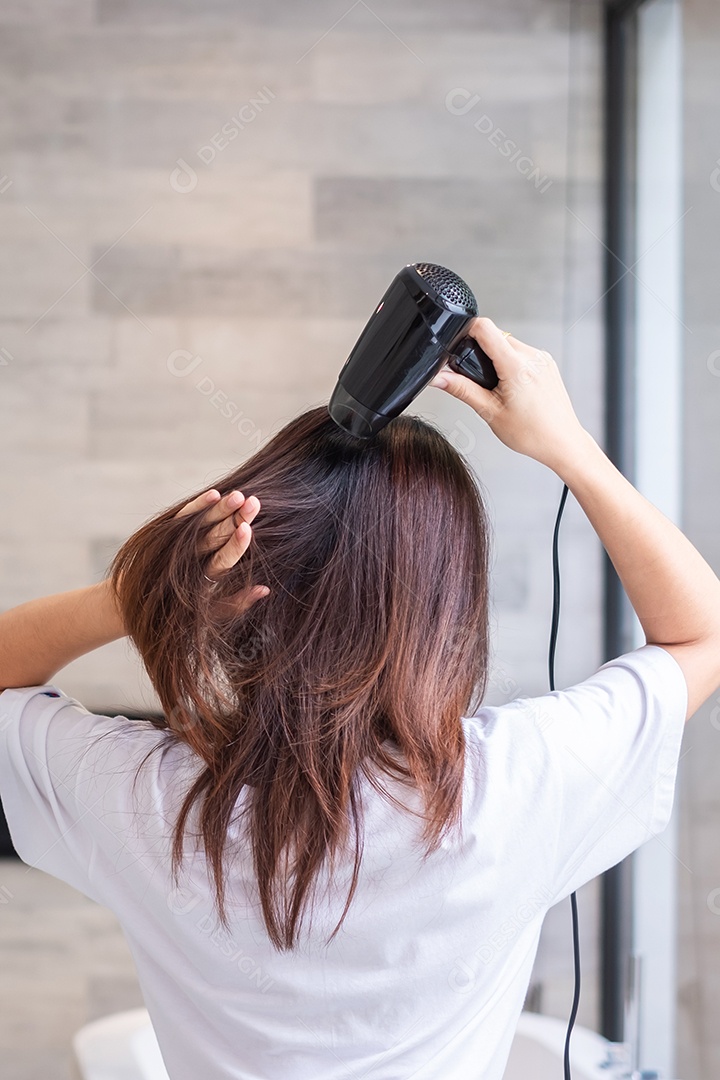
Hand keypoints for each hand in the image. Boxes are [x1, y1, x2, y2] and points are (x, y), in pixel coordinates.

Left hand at [174, 488, 269, 609]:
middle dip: (236, 519)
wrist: (139, 600)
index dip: (236, 545)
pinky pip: (183, 518)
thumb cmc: (186, 610)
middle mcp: (190, 561)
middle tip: (254, 502)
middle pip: (216, 537)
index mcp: (205, 581)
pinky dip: (198, 506)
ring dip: (221, 508)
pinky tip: (214, 494)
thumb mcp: (216, 612)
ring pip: (202, 524)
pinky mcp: (168, 533)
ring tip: (239, 495)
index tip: (248, 530)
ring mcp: (178, 546)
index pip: (224, 560)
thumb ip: (240, 601)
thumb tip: (265, 589)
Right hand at [429, 317, 590, 473]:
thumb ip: (462, 390)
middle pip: (496, 336)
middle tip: (481, 379)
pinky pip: (523, 352)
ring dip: (498, 357)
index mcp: (516, 367)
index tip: (458, 343)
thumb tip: (439, 378)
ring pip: (509, 343)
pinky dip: (512, 363)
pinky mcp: (547, 363)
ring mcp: (542, 359)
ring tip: (499, 387)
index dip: (466, 331)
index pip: (485, 328)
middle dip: (482, 352)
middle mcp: (532, 357)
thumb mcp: (489, 412)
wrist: (562, 442)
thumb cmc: (532, 433)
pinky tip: (513, 386)